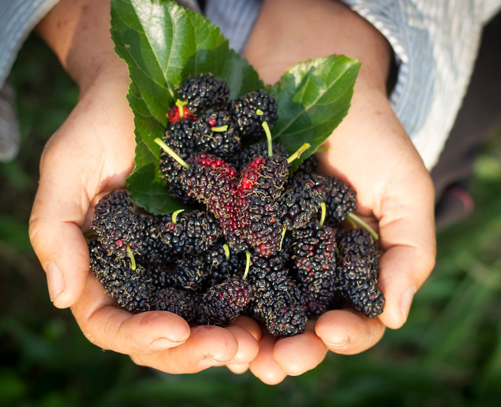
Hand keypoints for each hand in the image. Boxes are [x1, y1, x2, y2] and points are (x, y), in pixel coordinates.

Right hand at [29, 0, 259, 373]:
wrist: (150, 83)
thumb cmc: (101, 122)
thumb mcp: (68, 167)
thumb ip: (54, 228)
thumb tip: (62, 297)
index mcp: (108, 268)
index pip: (111, 321)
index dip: (138, 335)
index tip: (174, 330)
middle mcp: (152, 273)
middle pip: (167, 332)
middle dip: (195, 349)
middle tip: (230, 349)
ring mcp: (192, 259)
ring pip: (209, 317)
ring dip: (233, 337)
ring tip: (258, 343)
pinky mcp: (229, 237)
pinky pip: (245, 277)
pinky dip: (261, 300)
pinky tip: (281, 308)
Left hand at [243, 0, 435, 383]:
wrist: (310, 79)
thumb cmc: (367, 134)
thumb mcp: (403, 188)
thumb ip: (408, 250)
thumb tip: (394, 315)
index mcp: (350, 266)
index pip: (354, 316)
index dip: (348, 333)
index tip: (335, 332)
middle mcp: (305, 266)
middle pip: (300, 323)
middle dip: (292, 349)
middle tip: (278, 362)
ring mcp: (264, 250)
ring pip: (257, 308)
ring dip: (249, 338)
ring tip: (241, 354)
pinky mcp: (228, 227)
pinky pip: (218, 268)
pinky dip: (214, 295)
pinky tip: (206, 313)